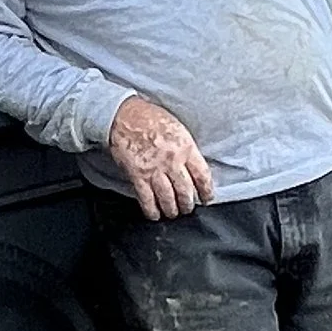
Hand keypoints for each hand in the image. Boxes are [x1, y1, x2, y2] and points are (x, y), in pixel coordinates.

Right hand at [106, 93, 215, 220]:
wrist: (124, 116)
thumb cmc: (150, 117)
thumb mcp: (178, 128)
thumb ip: (186, 148)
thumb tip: (193, 165)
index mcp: (186, 148)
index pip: (202, 176)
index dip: (206, 191)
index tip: (207, 199)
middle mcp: (172, 162)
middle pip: (185, 191)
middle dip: (188, 204)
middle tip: (188, 208)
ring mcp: (154, 170)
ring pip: (168, 198)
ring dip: (172, 209)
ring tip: (173, 213)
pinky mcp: (138, 176)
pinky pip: (147, 199)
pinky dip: (152, 210)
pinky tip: (155, 215)